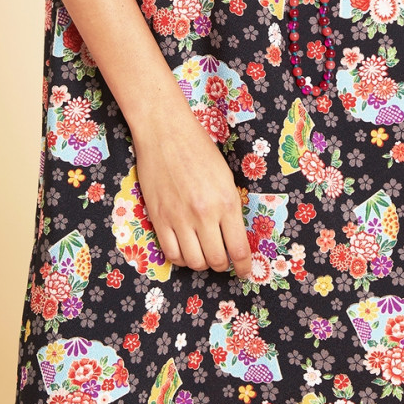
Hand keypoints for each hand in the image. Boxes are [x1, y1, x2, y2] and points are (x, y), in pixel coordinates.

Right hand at [131, 106, 252, 279]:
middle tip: (223, 261)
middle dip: (223, 266)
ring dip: (202, 264)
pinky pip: (171, 253)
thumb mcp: (225, 176)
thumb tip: (233, 236)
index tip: (244, 272)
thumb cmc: (198, 148)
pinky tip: (185, 249)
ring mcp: (179, 218)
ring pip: (194, 262)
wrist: (165, 132)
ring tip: (204, 254)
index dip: (243, 267)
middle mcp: (204, 214)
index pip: (238, 249)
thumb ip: (230, 207)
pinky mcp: (158, 218)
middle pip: (216, 260)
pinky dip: (181, 258)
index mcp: (226, 202)